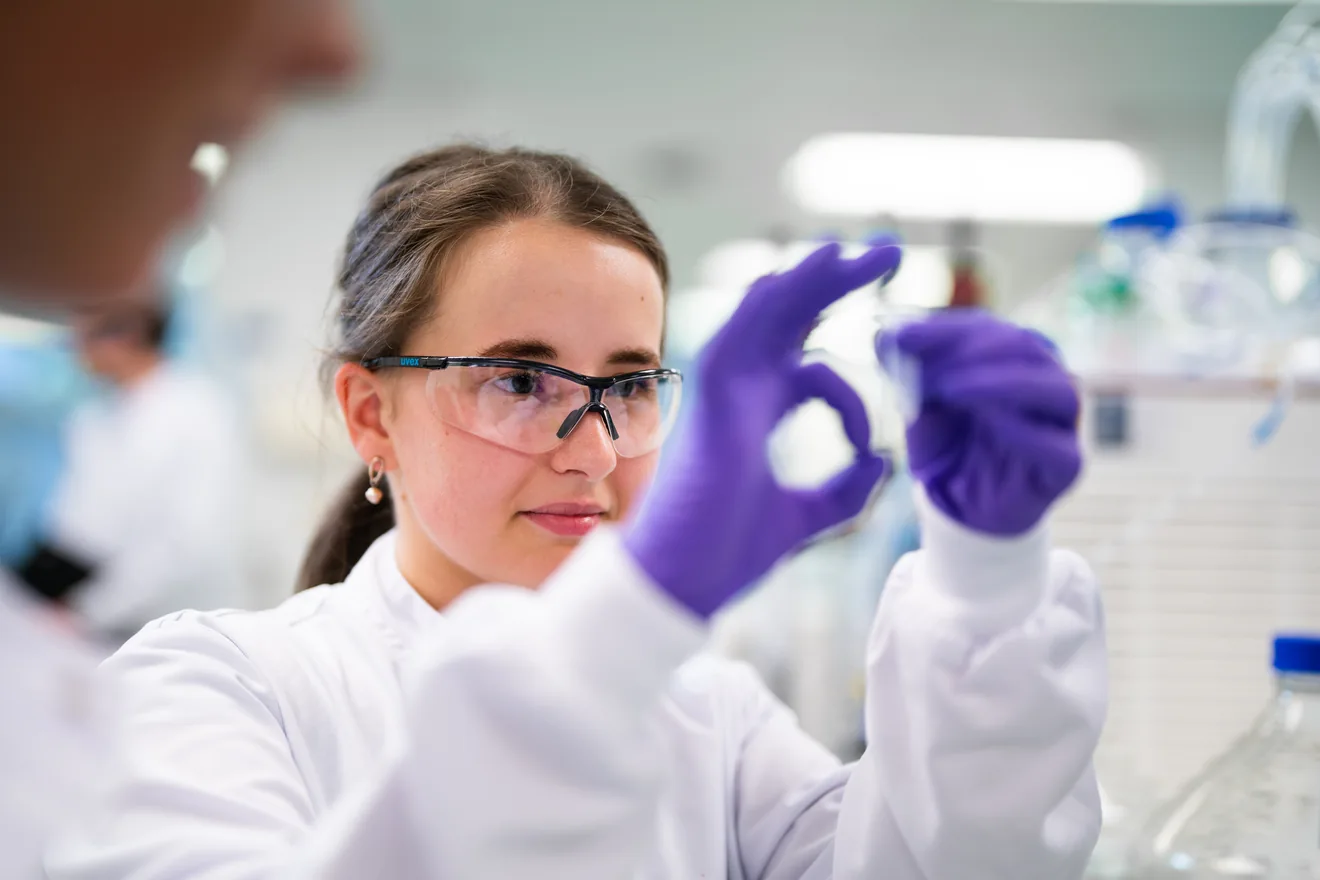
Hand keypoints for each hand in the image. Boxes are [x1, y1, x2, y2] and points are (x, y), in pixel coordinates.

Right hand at [624, 242, 900, 618]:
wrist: (681, 580)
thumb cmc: (727, 550)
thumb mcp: (806, 515)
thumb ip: (844, 488)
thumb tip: (884, 461)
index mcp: (761, 414)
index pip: (812, 366)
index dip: (855, 387)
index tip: (872, 447)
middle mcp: (743, 392)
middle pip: (794, 319)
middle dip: (838, 283)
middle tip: (888, 253)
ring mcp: (725, 391)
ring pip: (767, 314)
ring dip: (808, 279)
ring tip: (849, 251)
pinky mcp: (711, 401)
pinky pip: (737, 336)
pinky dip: (766, 305)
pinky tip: (797, 277)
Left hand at [877, 311, 1080, 536]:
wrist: (959, 508)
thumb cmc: (946, 446)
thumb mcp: (920, 403)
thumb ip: (910, 370)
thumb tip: (886, 333)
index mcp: (1014, 359)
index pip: (989, 329)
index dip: (946, 329)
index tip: (901, 335)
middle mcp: (1045, 383)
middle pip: (1025, 348)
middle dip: (970, 350)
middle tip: (926, 363)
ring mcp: (1062, 424)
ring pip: (1052, 389)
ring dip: (997, 382)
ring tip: (949, 388)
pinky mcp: (1065, 465)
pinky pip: (1053, 443)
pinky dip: (1019, 427)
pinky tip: (986, 419)